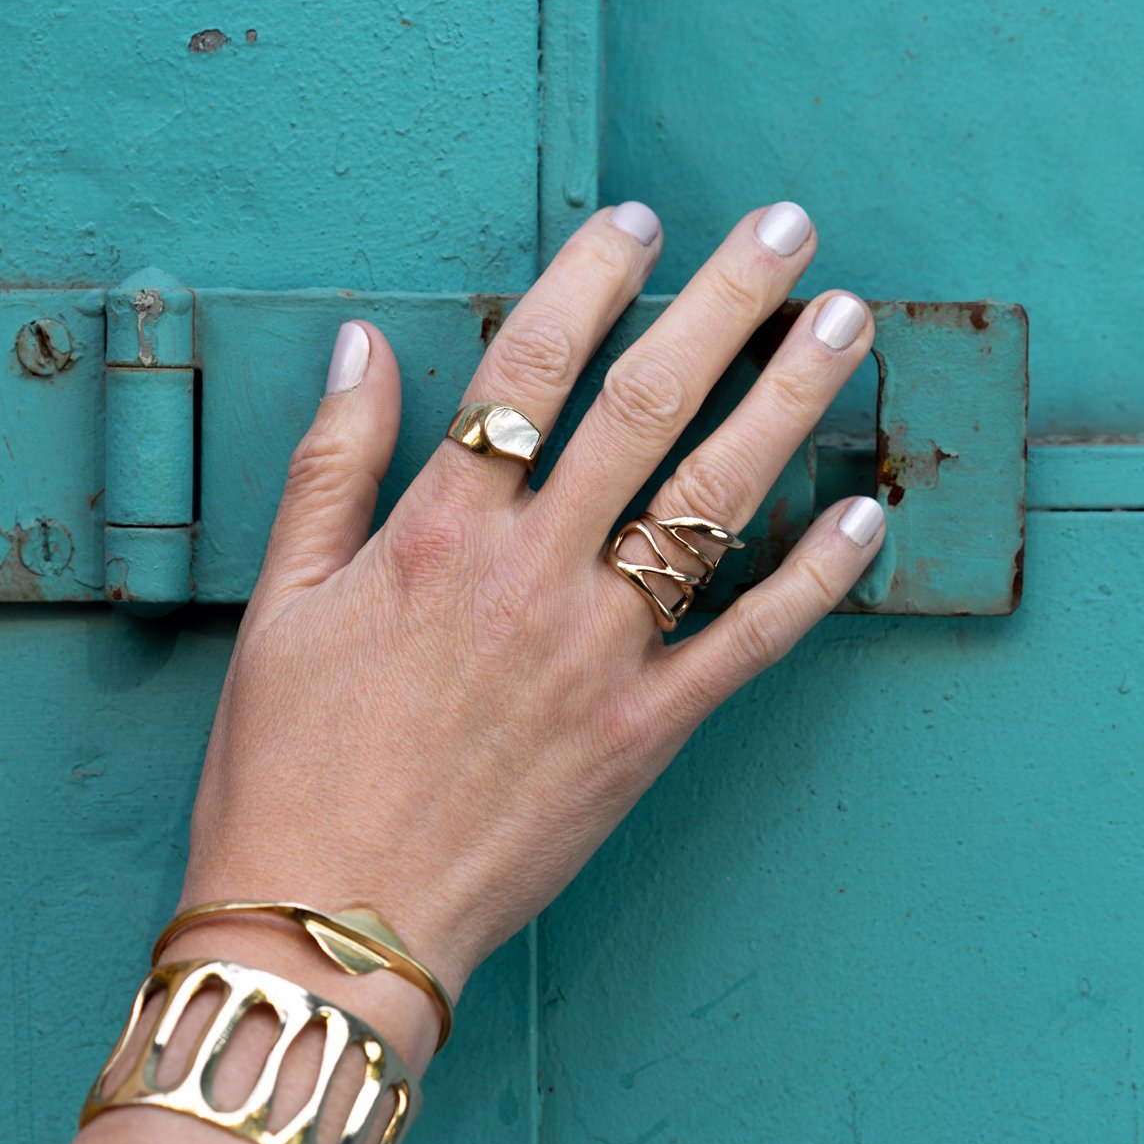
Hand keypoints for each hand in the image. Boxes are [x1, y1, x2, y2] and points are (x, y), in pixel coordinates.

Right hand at [171, 199, 885, 1062]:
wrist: (334, 921)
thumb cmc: (289, 769)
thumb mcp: (279, 603)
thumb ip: (330, 466)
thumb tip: (361, 346)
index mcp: (437, 533)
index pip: (529, 367)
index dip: (593, 281)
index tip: (642, 222)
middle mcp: (531, 576)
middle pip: (645, 407)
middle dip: (725, 306)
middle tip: (788, 231)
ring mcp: (599, 655)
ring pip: (711, 502)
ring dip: (788, 403)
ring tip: (847, 326)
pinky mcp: (645, 734)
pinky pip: (749, 642)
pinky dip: (814, 578)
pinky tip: (864, 514)